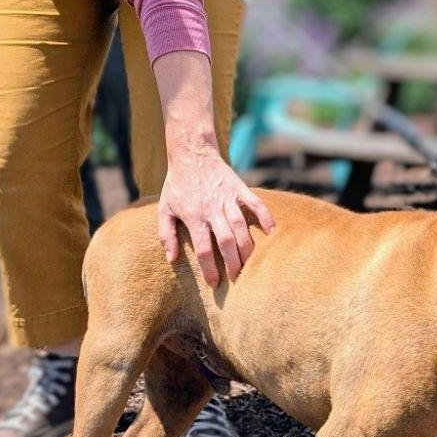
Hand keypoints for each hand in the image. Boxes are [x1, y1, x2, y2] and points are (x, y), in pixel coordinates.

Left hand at [158, 145, 274, 286]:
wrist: (191, 153)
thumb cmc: (177, 184)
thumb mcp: (164, 209)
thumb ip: (166, 235)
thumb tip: (171, 258)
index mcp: (194, 216)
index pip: (203, 248)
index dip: (210, 268)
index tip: (215, 283)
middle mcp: (212, 209)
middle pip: (226, 241)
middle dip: (233, 262)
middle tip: (236, 277)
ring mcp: (228, 198)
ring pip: (241, 227)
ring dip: (247, 248)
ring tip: (250, 263)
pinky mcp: (240, 189)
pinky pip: (256, 205)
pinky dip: (266, 218)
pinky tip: (272, 233)